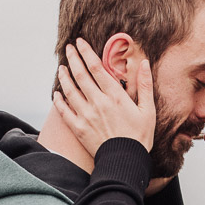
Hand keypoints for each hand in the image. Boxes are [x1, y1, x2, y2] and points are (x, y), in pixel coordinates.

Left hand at [52, 38, 154, 157]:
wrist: (125, 161)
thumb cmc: (139, 137)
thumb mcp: (148, 110)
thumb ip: (144, 86)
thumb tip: (144, 64)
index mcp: (114, 96)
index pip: (96, 67)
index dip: (86, 52)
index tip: (80, 42)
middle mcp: (98, 103)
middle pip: (80, 74)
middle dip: (73, 58)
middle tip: (68, 48)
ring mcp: (86, 115)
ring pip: (70, 90)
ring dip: (64, 76)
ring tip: (61, 67)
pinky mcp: (78, 128)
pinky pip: (64, 111)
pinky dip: (58, 100)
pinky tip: (56, 93)